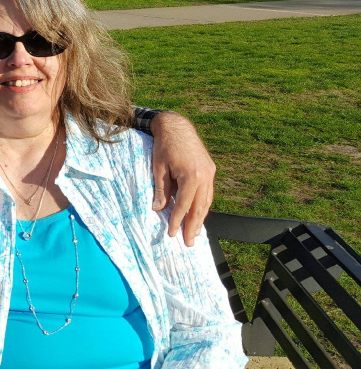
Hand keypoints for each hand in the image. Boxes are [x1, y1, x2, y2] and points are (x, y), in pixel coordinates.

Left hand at [150, 112, 215, 245]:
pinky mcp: (210, 170)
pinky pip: (208, 193)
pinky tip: (198, 215)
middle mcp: (205, 176)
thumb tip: (158, 209)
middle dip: (193, 226)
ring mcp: (210, 173)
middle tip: (188, 243)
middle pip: (199, 207)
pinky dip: (203, 206)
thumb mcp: (158, 168)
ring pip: (206, 202)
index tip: (172, 233)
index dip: (177, 220)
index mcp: (191, 176)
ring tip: (194, 234)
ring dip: (200, 219)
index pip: (184, 205)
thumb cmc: (164, 145)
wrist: (176, 125)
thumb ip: (161, 190)